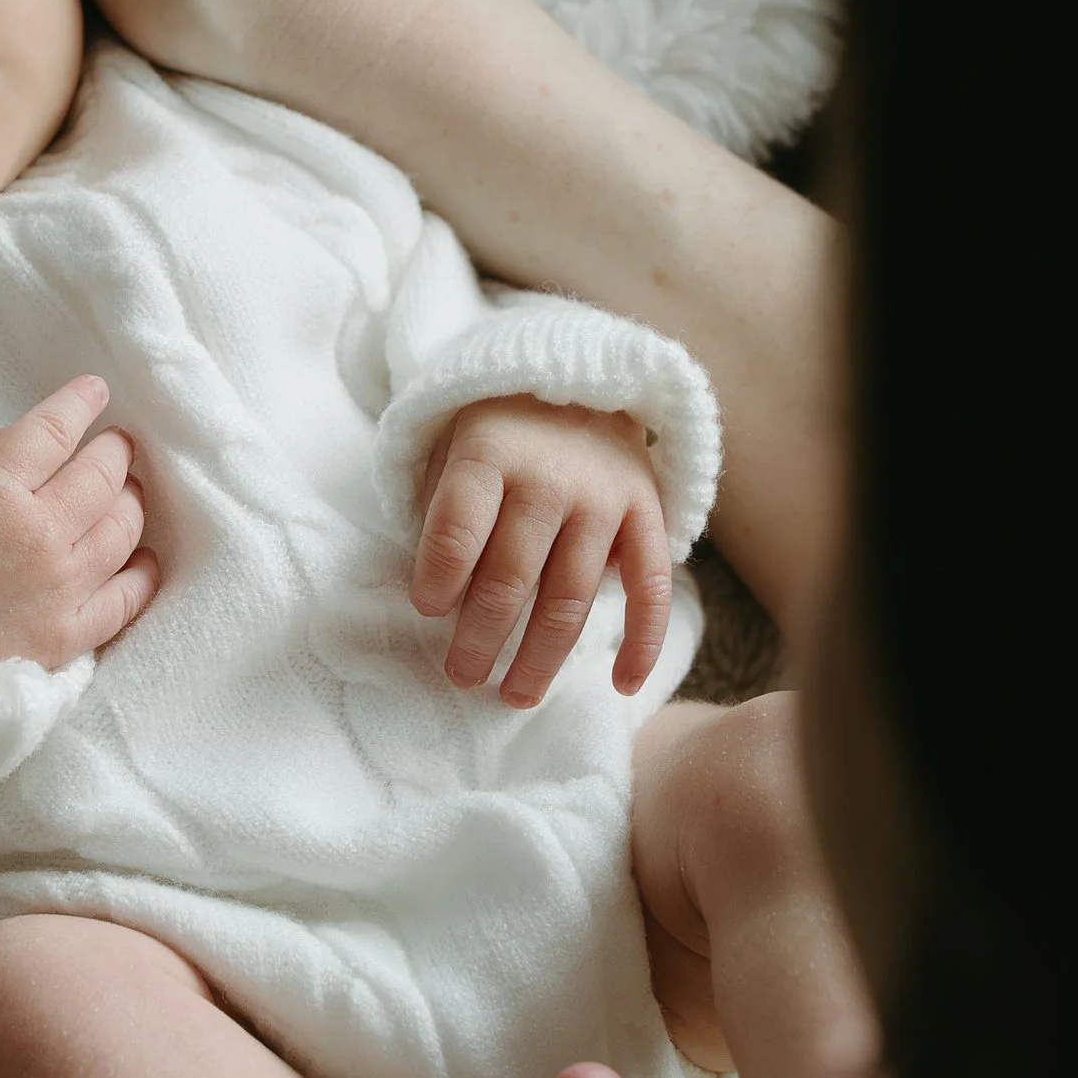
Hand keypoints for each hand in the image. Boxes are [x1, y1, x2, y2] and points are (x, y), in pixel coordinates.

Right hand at [0, 375, 159, 669]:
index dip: (81, 402)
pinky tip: (143, 558)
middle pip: (102, 475)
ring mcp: (56, 590)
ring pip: (122, 529)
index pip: (56, 429)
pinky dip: (142, 573)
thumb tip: (31, 443)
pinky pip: (126, 599)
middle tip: (115, 444)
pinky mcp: (65, 637)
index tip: (94, 391)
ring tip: (124, 492)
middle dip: (114, 450)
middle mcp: (34, 536)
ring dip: (129, 502)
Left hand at [411, 397, 671, 704]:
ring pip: (570, 596)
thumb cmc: (501, 435)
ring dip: (542, 656)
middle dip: (482, 637)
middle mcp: (550, 477)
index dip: (438, 579)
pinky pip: (649, 588)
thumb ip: (447, 515)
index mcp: (489, 454)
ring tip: (515, 696)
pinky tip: (621, 685)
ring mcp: (604, 498)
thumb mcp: (454, 448)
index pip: (457, 528)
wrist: (582, 382)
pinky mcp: (647, 513)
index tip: (428, 613)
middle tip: (462, 676)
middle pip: (511, 576)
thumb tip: (443, 605)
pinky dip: (642, 641)